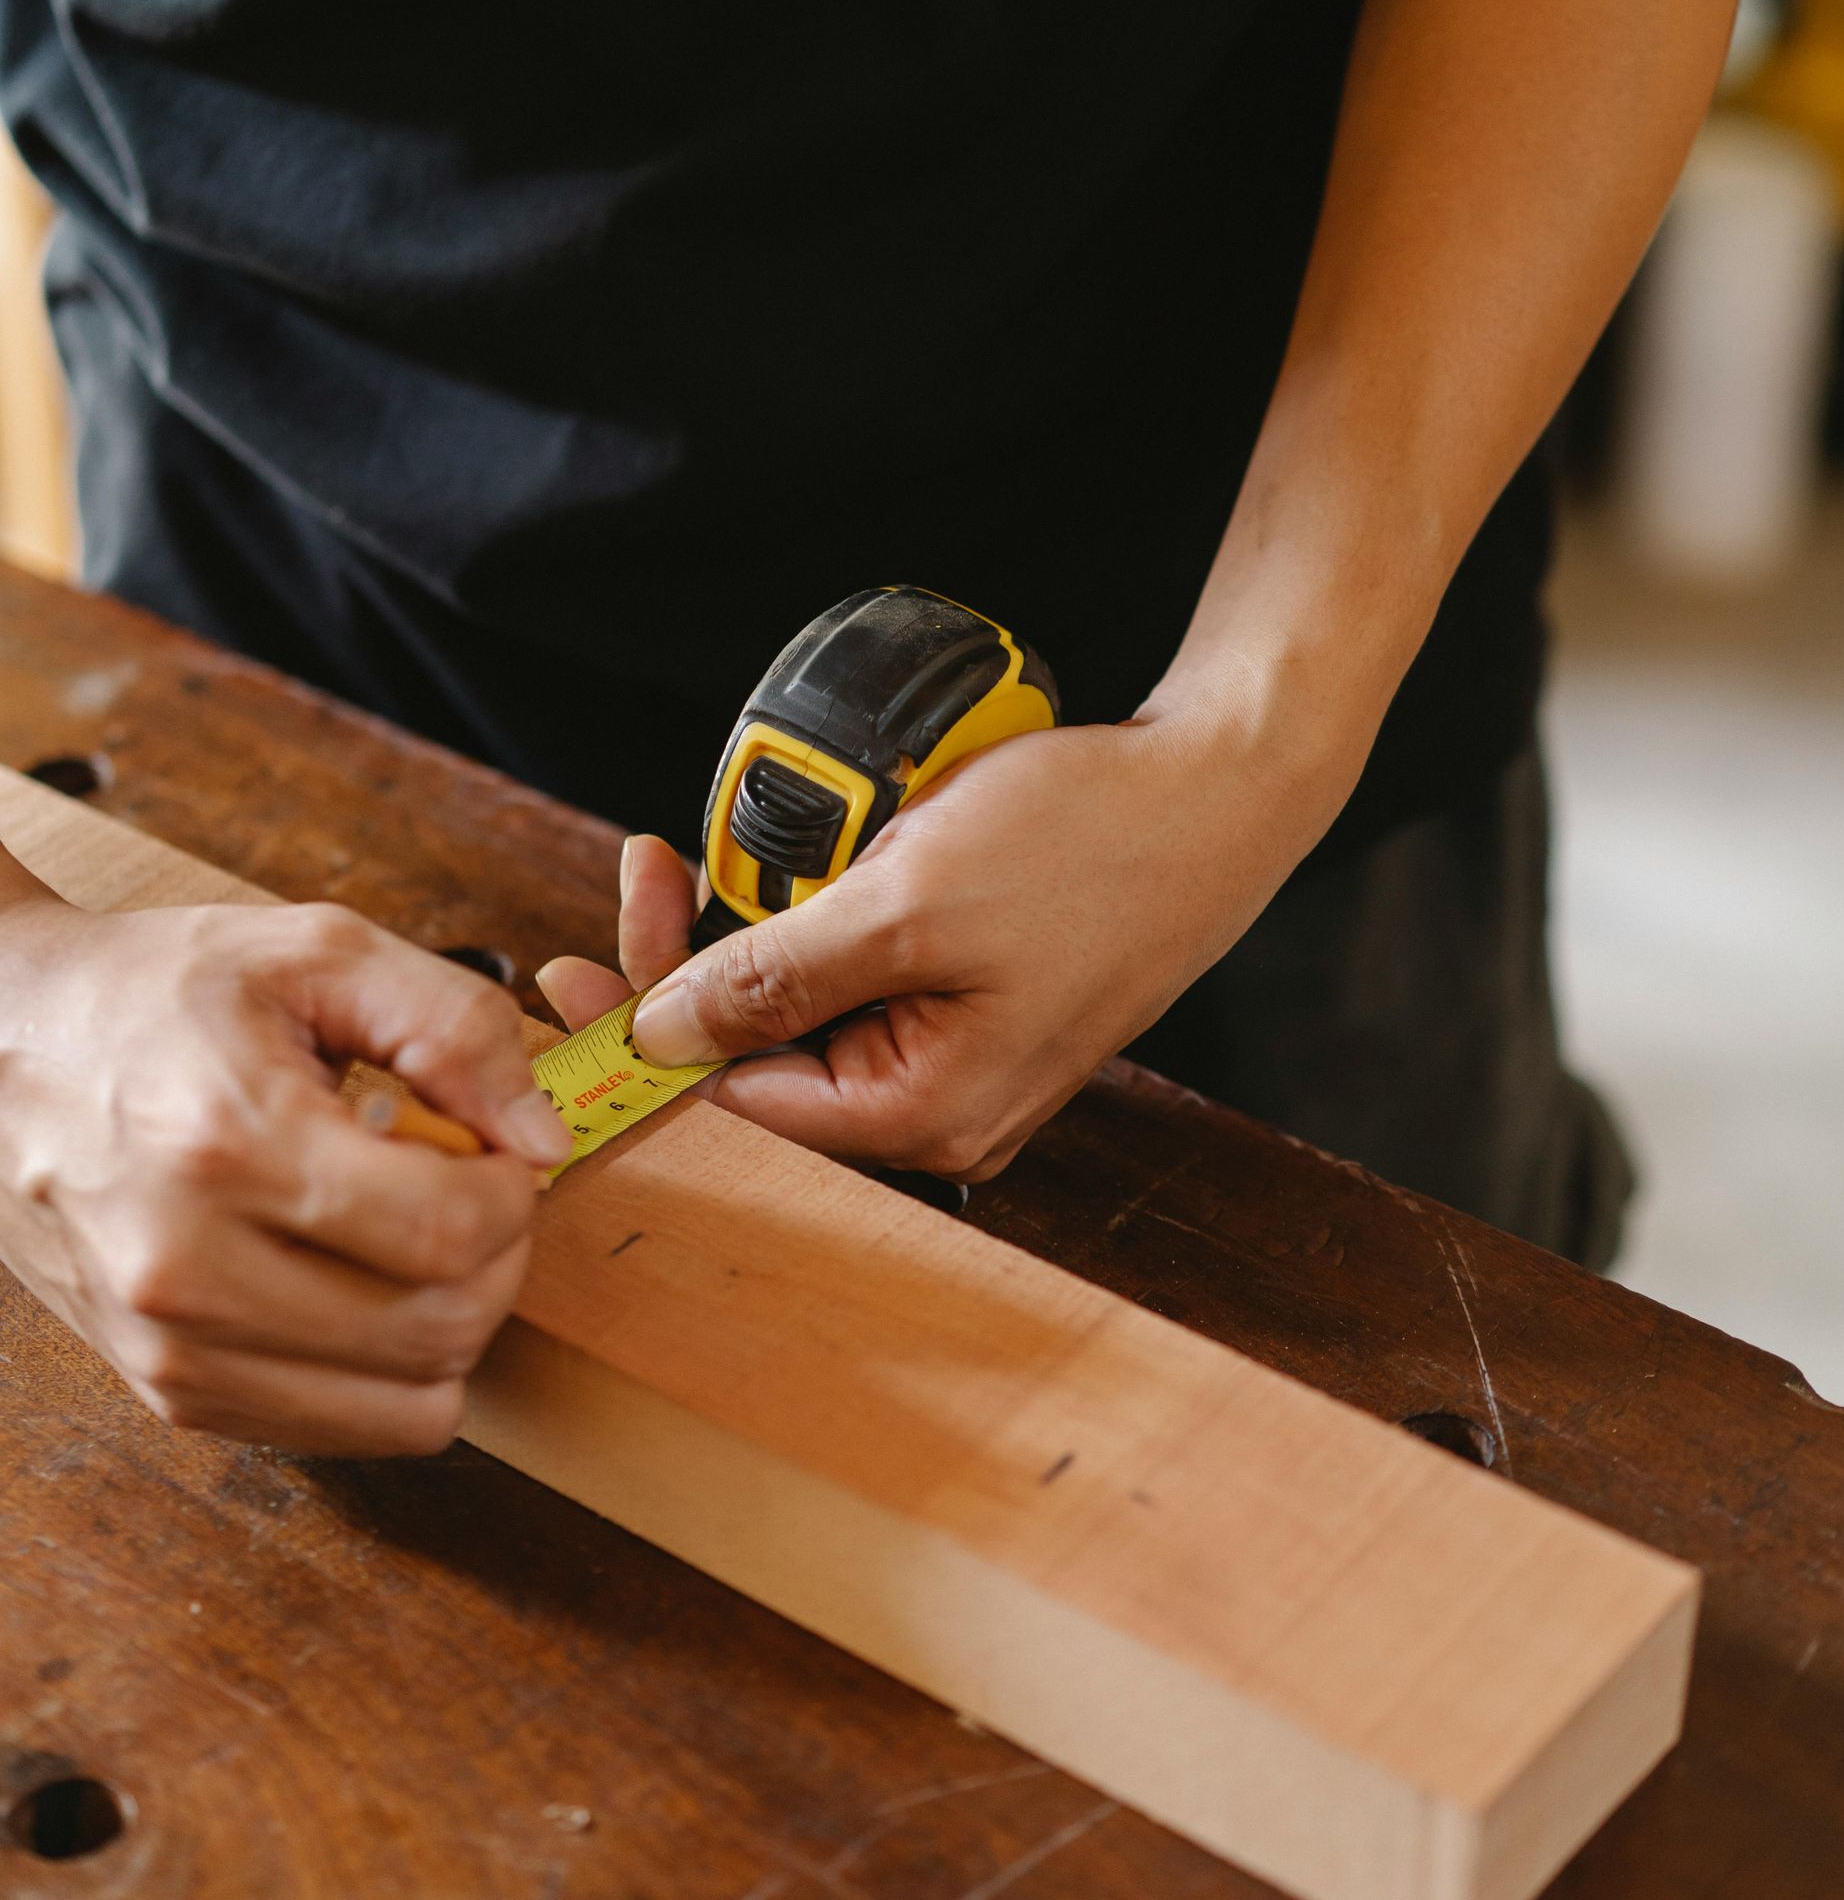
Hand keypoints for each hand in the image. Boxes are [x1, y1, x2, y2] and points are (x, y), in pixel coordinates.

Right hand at [0, 893, 571, 1452]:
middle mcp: (188, 1268)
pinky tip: (356, 1280)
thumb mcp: (319, 951)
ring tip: (408, 1236)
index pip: (447, 1234)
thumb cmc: (158, 992)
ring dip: (451, 1326)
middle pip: (439, 1332)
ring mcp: (171, 1349)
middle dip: (497, 1261)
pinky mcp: (168, 1392)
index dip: (513, 1197)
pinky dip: (387, 1371)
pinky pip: (345, 1431)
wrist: (1, 1046)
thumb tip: (542, 1140)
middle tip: (468, 1190)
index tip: (499, 1153)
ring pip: (407, 1408)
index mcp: (228, 1142)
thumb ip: (456, 1028)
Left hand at [535, 711, 1356, 1179]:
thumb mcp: (908, 905)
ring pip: (809, 1004)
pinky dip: (821, 911)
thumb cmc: (1093, 847)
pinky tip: (813, 852)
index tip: (566, 967)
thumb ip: (775, 976)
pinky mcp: (978, 993)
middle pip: (766, 1055)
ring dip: (758, 927)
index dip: (643, 1032)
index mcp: (924, 1111)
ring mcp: (963, 1048)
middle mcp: (942, 1102)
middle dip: (693, 963)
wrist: (1221, 788)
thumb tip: (661, 1034)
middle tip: (647, 866)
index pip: (738, 1101)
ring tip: (727, 846)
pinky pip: (865, 968)